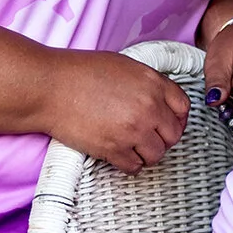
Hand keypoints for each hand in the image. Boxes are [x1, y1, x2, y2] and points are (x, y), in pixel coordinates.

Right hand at [43, 51, 191, 171]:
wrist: (49, 87)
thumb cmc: (79, 72)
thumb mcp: (123, 66)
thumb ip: (146, 83)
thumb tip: (158, 100)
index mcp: (152, 82)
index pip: (183, 107)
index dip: (177, 119)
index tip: (167, 123)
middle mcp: (148, 107)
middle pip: (173, 135)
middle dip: (162, 138)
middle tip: (146, 137)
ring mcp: (133, 130)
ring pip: (156, 155)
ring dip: (145, 154)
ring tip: (130, 146)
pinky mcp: (114, 149)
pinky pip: (134, 167)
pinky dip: (128, 164)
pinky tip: (118, 154)